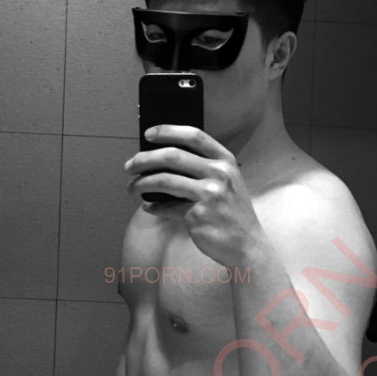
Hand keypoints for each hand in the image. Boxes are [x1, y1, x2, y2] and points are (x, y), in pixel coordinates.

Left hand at [125, 126, 264, 267]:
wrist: (246, 244)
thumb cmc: (231, 211)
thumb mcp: (227, 181)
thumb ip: (204, 167)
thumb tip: (162, 159)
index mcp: (225, 160)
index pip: (194, 136)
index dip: (168, 131)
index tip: (148, 134)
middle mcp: (219, 174)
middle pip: (172, 156)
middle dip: (144, 159)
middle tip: (130, 165)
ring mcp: (210, 195)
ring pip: (164, 180)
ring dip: (141, 183)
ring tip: (132, 187)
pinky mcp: (198, 215)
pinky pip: (167, 207)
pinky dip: (153, 207)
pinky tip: (148, 207)